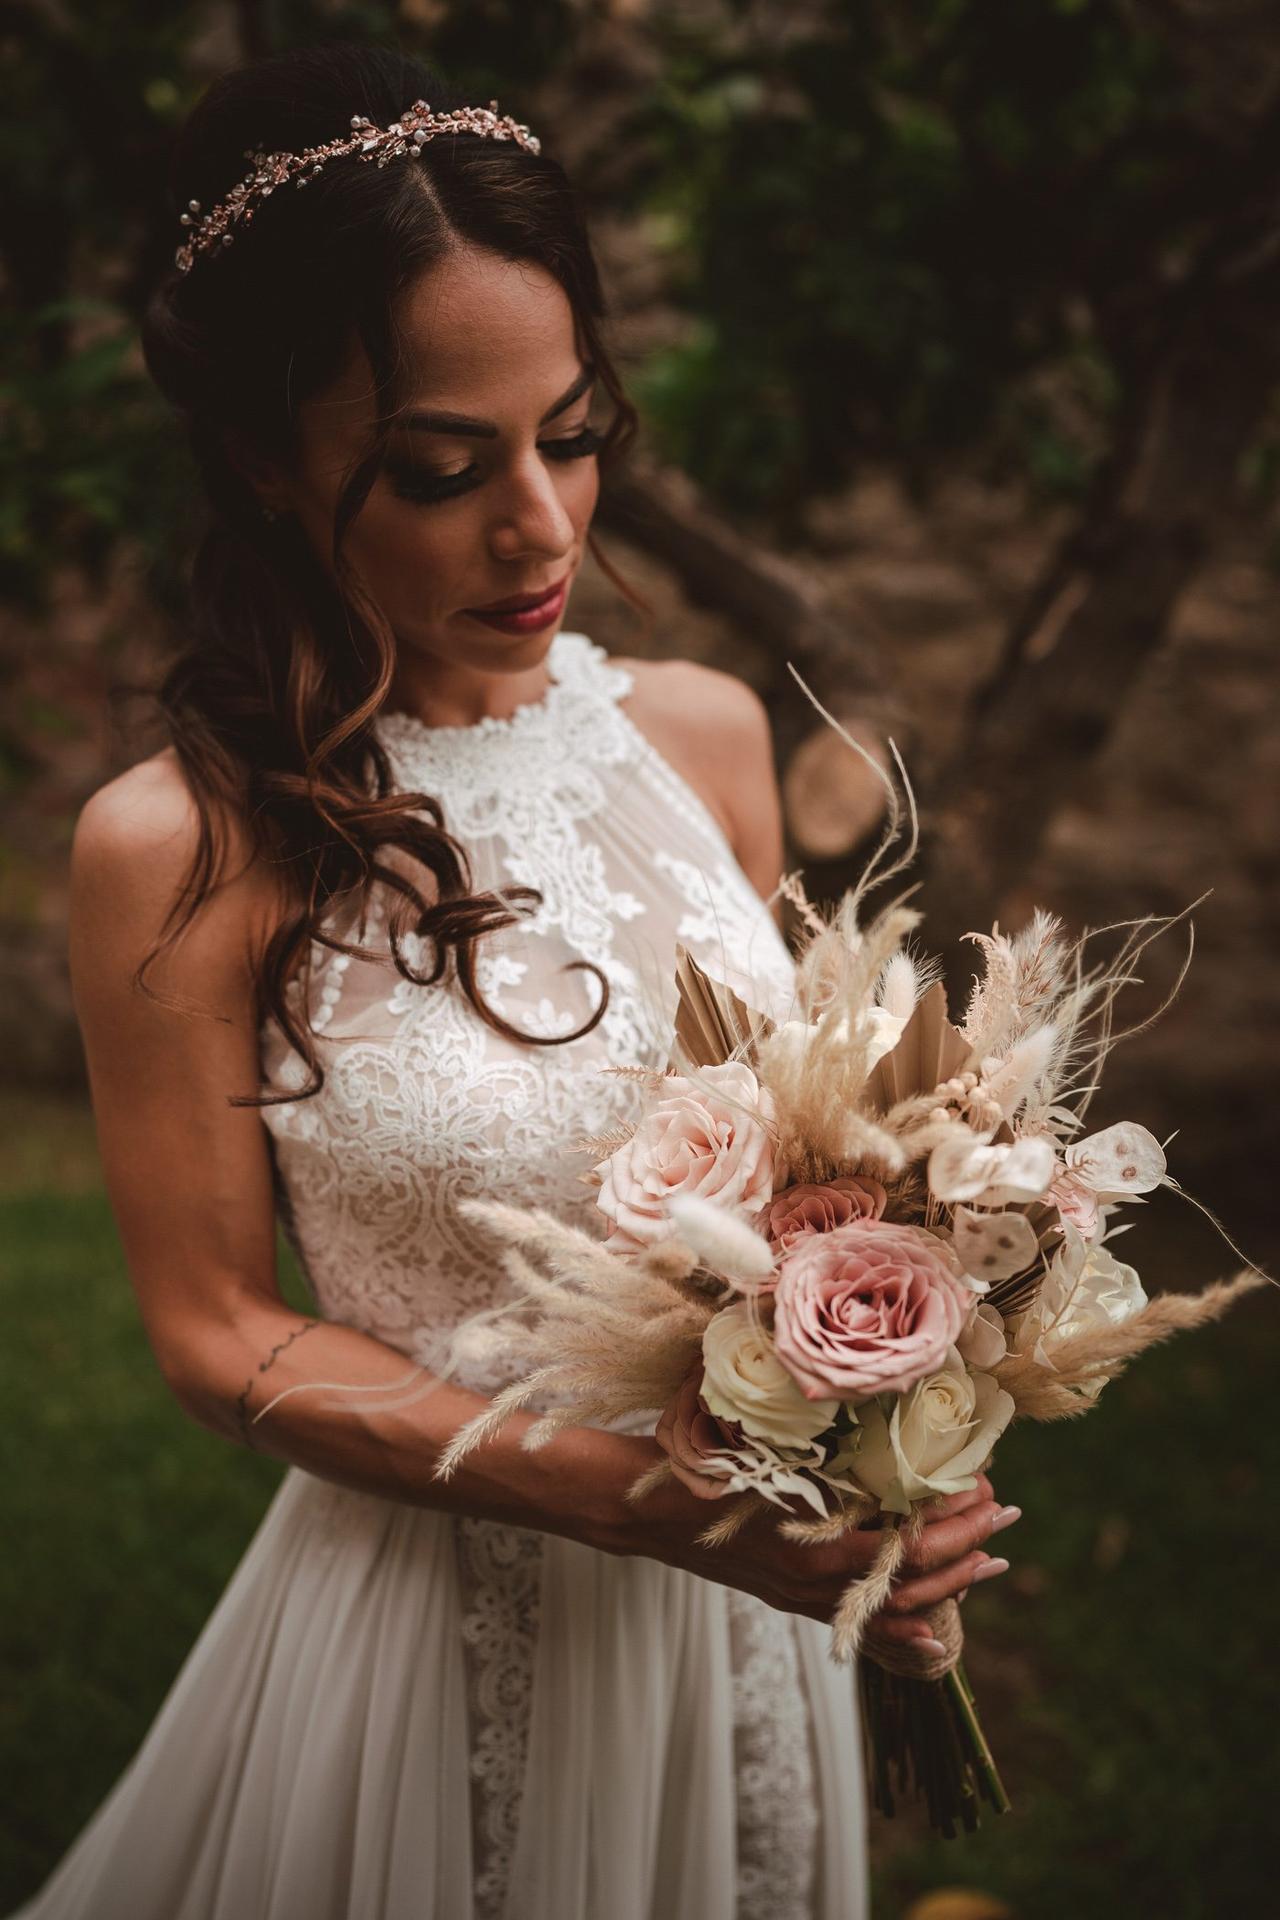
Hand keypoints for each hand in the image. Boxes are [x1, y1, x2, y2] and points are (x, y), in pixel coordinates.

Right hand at [623, 1452, 1016, 1653]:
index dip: (953, 1526)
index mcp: (811, 1546)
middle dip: (965, 1554)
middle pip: (909, 1586)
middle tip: (1006, 1520)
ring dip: (944, 1588)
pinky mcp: (789, 1596)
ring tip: (987, 1564)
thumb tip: (871, 1399)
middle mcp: (813, 1582)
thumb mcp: (756, 1441)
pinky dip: (898, 1627)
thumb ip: (811, 1436)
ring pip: (887, 1610)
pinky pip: (855, 1621)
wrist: (642, 1509)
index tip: (987, 1492)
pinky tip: (929, 1631)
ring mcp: (800, 1595)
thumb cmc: (696, 1465)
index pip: (905, 1548)